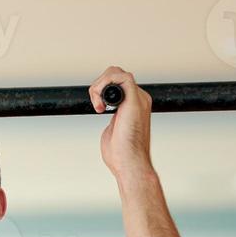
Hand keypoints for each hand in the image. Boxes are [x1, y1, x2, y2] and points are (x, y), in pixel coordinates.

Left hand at [89, 66, 152, 180]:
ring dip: (99, 85)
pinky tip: (101, 105)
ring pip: (116, 72)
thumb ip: (113, 117)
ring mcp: (138, 98)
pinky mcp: (135, 101)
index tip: (97, 108)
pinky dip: (104, 85)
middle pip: (116, 74)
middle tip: (96, 106)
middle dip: (98, 85)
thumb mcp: (113, 128)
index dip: (102, 89)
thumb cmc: (121, 154)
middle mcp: (139, 99)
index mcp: (134, 105)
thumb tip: (105, 111)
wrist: (130, 163)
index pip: (117, 83)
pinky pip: (122, 77)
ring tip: (98, 106)